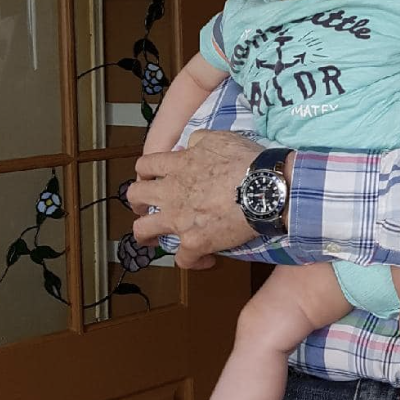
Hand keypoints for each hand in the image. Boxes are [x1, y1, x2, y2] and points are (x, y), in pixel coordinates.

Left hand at [127, 130, 260, 267]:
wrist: (264, 189)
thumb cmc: (246, 161)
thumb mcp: (220, 138)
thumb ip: (198, 140)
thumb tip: (189, 145)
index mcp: (177, 166)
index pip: (145, 166)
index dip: (146, 172)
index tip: (154, 178)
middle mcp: (171, 193)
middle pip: (135, 197)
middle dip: (137, 203)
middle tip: (146, 209)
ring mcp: (179, 220)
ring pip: (143, 230)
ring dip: (148, 236)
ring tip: (157, 241)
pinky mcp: (194, 243)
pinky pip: (182, 260)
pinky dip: (193, 261)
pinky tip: (205, 259)